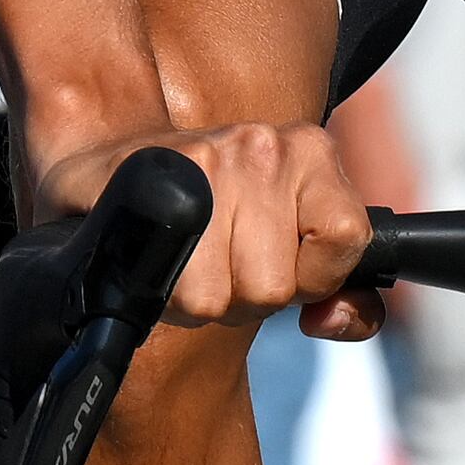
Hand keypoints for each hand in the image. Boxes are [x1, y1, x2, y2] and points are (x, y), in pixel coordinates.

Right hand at [35, 119, 378, 339]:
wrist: (116, 171)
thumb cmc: (214, 221)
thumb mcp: (295, 247)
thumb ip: (344, 295)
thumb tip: (333, 319)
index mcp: (310, 150)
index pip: (347, 239)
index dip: (310, 277)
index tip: (278, 261)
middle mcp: (265, 146)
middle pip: (275, 286)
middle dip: (244, 297)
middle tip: (217, 263)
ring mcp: (211, 157)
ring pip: (225, 295)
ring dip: (201, 299)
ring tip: (187, 262)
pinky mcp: (156, 182)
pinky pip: (188, 289)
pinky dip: (171, 299)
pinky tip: (163, 267)